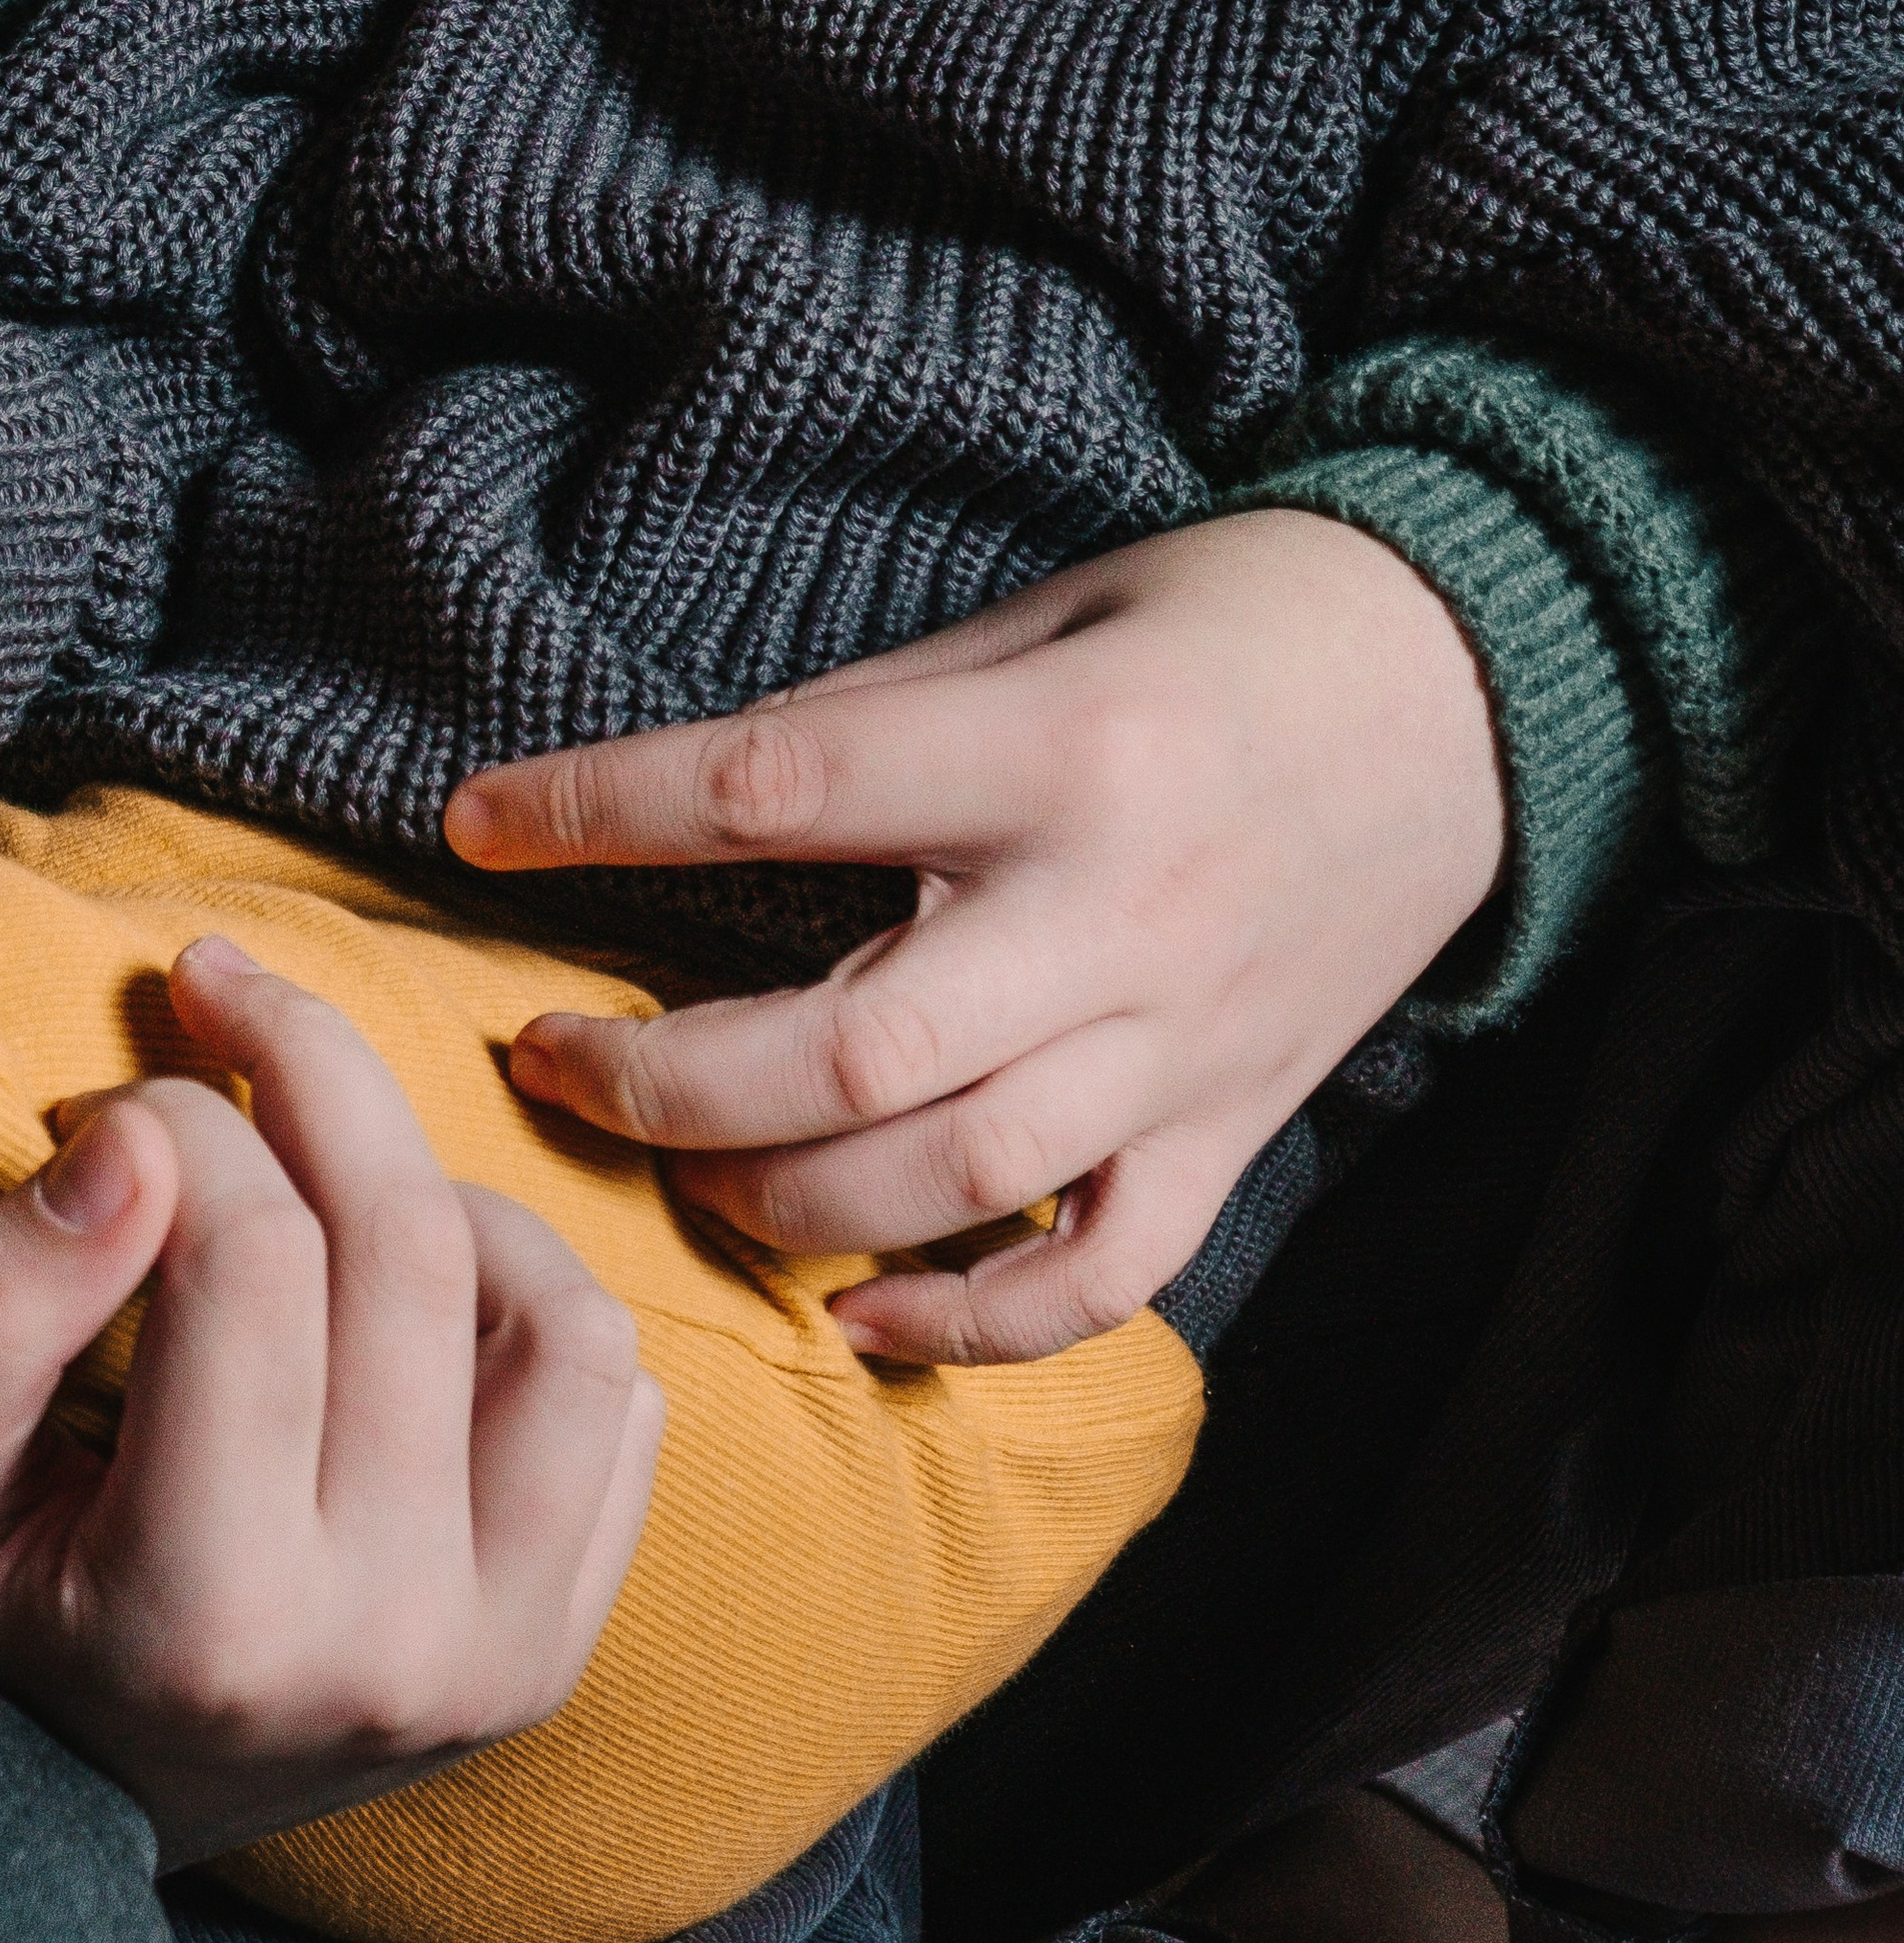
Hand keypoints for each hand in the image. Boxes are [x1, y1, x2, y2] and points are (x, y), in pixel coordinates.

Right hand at [0, 936, 662, 1868]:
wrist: (23, 1842)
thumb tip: (134, 1138)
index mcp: (210, 1618)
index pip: (252, 1259)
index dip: (176, 1117)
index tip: (106, 1102)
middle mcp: (391, 1647)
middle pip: (416, 1250)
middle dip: (316, 1069)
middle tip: (227, 996)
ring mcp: (502, 1655)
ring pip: (567, 1319)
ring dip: (451, 1199)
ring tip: (323, 1182)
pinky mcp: (556, 1643)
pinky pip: (620, 1404)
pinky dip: (526, 1309)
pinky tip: (400, 1299)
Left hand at [446, 513, 1505, 1365]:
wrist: (1468, 685)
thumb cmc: (1223, 622)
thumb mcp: (1040, 618)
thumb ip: (880, 717)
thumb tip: (688, 809)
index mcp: (1055, 752)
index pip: (776, 789)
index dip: (599, 809)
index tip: (474, 824)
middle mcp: (1117, 914)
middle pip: (848, 1053)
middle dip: (659, 1082)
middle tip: (545, 1063)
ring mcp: (1183, 1043)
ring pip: (951, 1182)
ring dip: (775, 1201)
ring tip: (669, 1165)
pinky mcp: (1233, 1123)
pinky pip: (1097, 1276)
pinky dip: (970, 1323)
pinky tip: (855, 1313)